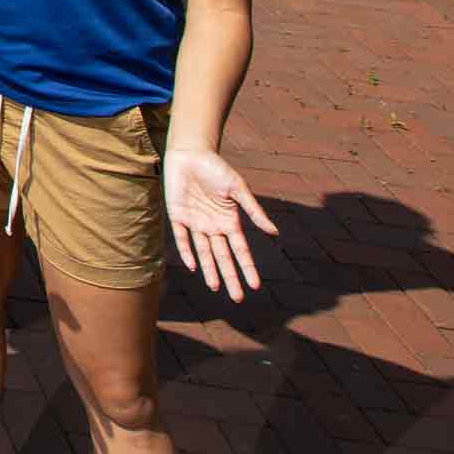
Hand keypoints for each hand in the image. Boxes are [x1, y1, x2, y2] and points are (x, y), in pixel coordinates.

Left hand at [164, 146, 275, 301]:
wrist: (191, 154)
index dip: (247, 268)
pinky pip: (182, 238)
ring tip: (216, 287)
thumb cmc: (217, 169)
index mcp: (230, 221)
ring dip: (210, 270)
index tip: (256, 286)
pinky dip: (187, 251)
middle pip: (223, 257)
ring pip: (204, 252)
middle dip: (230, 277)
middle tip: (238, 298)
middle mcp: (213, 226)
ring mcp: (195, 222)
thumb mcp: (238, 190)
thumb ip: (254, 212)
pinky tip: (193, 266)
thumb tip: (275, 233)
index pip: (240, 251)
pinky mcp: (178, 215)